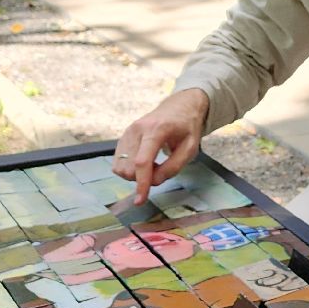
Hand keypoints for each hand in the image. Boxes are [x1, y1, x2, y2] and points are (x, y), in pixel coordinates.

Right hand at [114, 88, 209, 204]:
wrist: (179, 107)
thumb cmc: (186, 127)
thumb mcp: (190, 148)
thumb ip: (173, 166)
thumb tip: (154, 182)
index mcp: (156, 130)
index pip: (143, 162)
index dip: (141, 183)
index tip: (140, 200)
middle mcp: (137, 129)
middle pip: (129, 167)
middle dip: (142, 178)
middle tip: (161, 170)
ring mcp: (128, 132)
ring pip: (121, 166)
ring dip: (136, 174)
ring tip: (154, 164)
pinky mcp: (123, 136)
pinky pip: (118, 162)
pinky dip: (130, 168)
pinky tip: (145, 162)